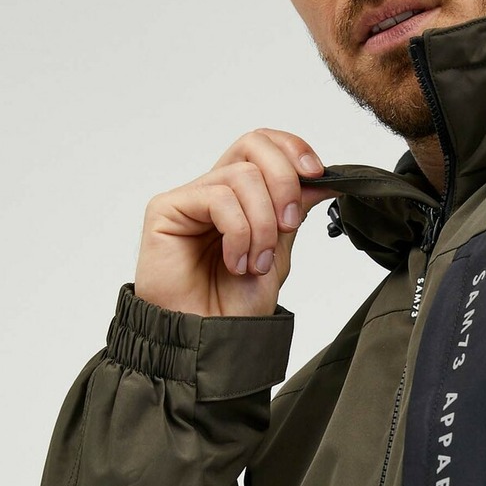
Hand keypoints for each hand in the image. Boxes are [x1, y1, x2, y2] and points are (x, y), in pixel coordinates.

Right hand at [134, 128, 333, 317]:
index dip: (292, 148)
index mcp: (242, 197)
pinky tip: (235, 262)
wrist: (210, 339)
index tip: (318, 173)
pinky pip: (218, 198)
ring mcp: (190, 198)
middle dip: (284, 182)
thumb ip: (293, 212)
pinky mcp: (166, 208)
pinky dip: (238, 233)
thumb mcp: (280, 251)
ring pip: (242, 177)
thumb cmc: (236, 305)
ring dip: (262, 224)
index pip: (264, 145)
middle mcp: (215, 191)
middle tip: (289, 224)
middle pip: (254, 146)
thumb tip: (319, 179)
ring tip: (256, 263)